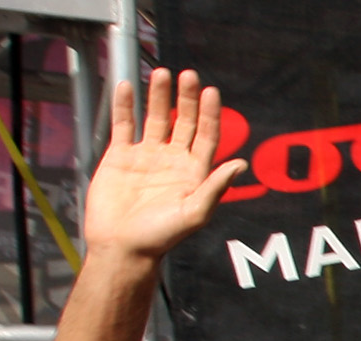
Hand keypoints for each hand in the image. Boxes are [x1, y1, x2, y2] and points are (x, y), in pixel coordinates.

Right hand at [85, 69, 243, 260]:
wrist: (122, 247)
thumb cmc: (160, 237)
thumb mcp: (194, 213)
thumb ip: (215, 187)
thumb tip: (240, 165)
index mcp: (193, 174)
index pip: (206, 137)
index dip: (210, 114)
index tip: (211, 91)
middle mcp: (172, 162)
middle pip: (183, 122)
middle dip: (187, 98)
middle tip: (188, 75)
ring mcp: (146, 157)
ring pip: (155, 117)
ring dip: (158, 96)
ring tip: (160, 73)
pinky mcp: (121, 156)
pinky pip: (123, 124)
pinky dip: (124, 105)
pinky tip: (127, 86)